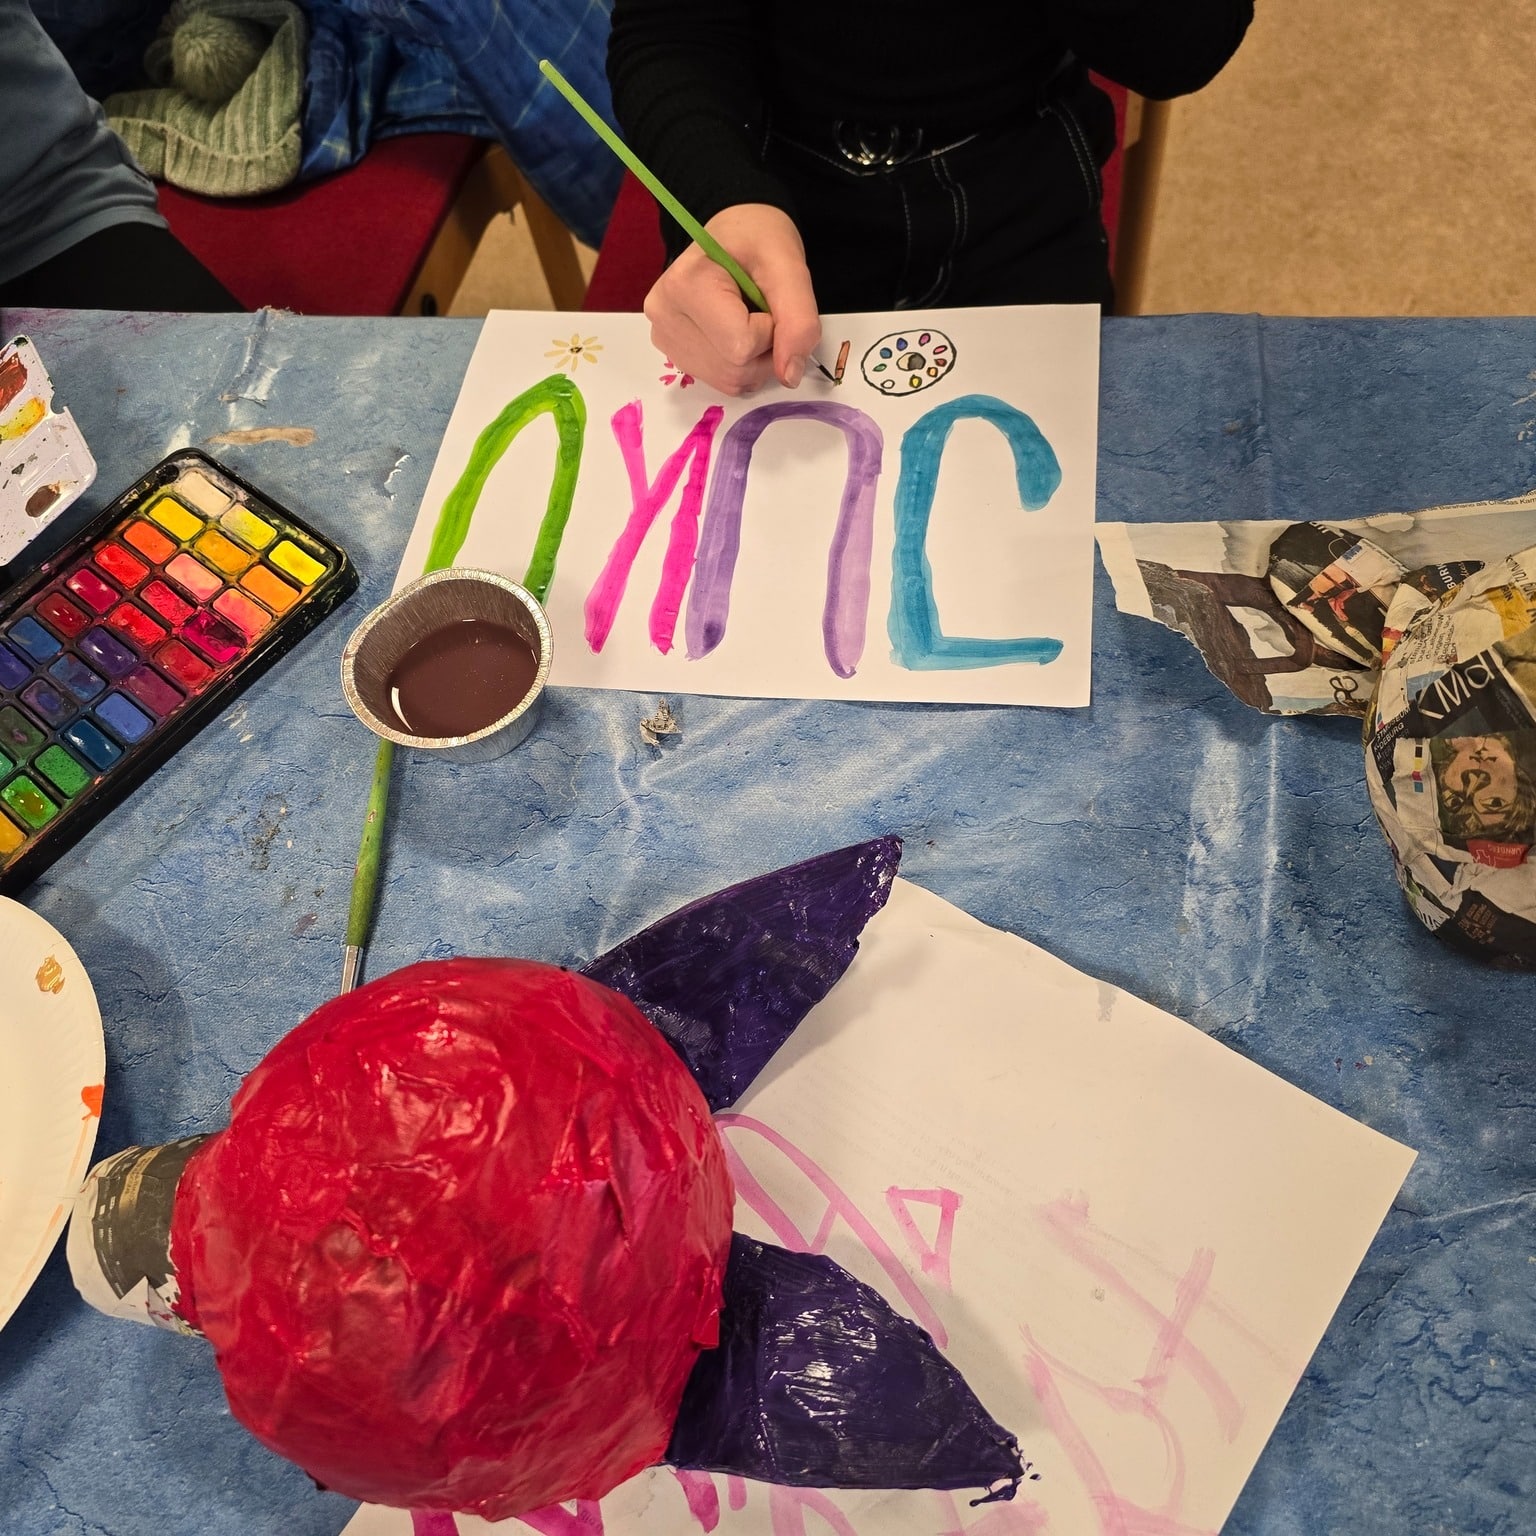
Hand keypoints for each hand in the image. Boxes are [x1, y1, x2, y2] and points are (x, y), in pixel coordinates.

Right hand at [643, 204, 821, 395]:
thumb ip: (798, 319)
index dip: (770, 330)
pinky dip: (741, 365)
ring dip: (755, 360)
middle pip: (734, 370)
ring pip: (729, 381)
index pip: (741, 346)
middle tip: (763, 310)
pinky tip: (735, 333)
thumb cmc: (757, 238)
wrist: (735, 232)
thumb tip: (790, 376)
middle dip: (765, 349)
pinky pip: (720, 380)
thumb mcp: (788, 265)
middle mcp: (663, 315)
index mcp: (684, 285)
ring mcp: (663, 337)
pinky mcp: (672, 352)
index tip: (766, 300)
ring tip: (749, 318)